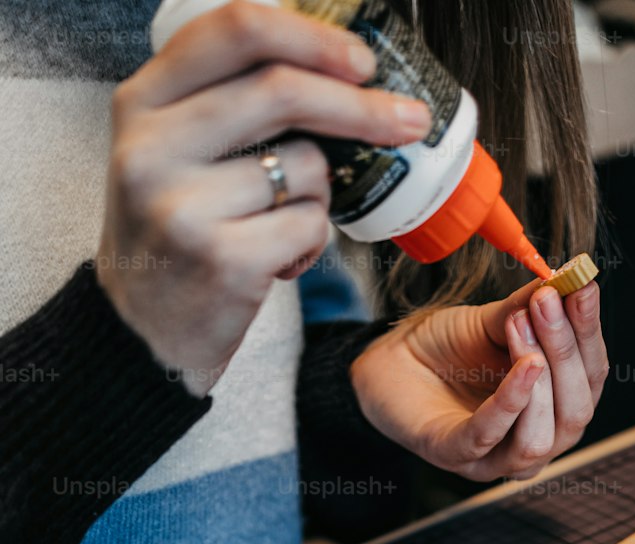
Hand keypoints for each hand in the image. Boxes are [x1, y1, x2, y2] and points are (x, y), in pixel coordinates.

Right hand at [96, 0, 430, 395]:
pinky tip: (277, 263)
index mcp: (142, 103)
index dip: (311, 37)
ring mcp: (184, 205)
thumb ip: (225, 105)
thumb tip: (337, 72)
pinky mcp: (222, 260)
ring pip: (305, 168)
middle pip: (282, 90)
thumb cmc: (174, 240)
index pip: (235, 31)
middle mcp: (152, 147)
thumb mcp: (171, 154)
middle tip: (408, 120)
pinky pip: (309, 227)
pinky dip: (311, 245)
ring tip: (280, 227)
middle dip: (362, 106)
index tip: (361, 60)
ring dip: (319, 198)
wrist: (141, 337)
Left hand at [351, 278, 609, 481]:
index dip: (589, 334)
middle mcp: (534, 440)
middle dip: (567, 355)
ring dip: (540, 382)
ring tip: (522, 326)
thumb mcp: (494, 321)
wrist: (391, 362)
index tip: (583, 288)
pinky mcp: (453, 456)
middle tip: (550, 303)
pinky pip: (488, 437)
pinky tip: (522, 366)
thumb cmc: (448, 349)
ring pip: (541, 438)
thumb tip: (565, 282)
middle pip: (575, 413)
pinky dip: (510, 403)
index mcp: (554, 409)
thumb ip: (528, 309)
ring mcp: (494, 457)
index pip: (590, 379)